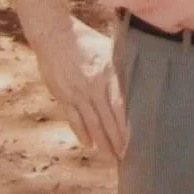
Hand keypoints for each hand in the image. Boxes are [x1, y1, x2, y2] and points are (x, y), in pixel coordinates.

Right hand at [35, 16, 126, 159]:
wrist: (53, 35)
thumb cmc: (86, 39)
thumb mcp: (109, 49)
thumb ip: (122, 66)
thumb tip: (141, 79)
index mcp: (108, 74)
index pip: (120, 106)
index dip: (126, 126)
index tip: (135, 141)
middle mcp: (93, 87)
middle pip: (107, 120)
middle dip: (117, 141)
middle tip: (125, 158)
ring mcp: (76, 93)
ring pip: (91, 124)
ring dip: (101, 142)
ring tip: (109, 157)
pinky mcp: (62, 96)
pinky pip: (74, 119)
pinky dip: (81, 133)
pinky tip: (88, 144)